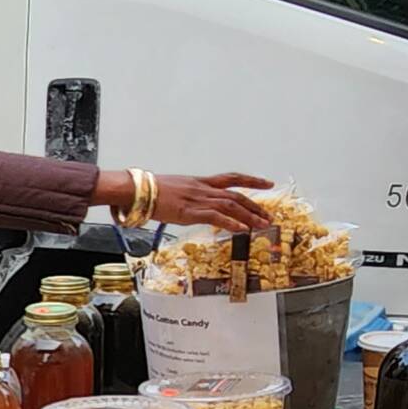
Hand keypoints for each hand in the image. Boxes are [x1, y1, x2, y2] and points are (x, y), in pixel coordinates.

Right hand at [150, 172, 274, 234]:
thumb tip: (190, 203)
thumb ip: (187, 196)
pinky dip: (230, 223)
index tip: (267, 183)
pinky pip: (215, 217)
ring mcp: (198, 200)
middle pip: (236, 195)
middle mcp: (203, 189)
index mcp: (200, 182)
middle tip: (269, 216)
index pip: (232, 178)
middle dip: (255, 206)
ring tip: (262, 225)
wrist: (138, 190)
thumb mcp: (175, 189)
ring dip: (249, 216)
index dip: (252, 180)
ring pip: (231, 206)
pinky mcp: (190, 211)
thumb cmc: (151, 191)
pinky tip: (241, 230)